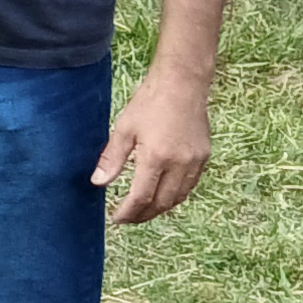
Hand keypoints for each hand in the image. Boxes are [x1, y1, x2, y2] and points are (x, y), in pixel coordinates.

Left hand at [93, 67, 211, 223]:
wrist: (182, 84)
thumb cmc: (149, 103)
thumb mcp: (123, 129)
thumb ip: (111, 159)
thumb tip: (98, 183)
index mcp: (156, 157)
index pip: (141, 197)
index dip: (128, 212)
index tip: (116, 219)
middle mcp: (180, 163)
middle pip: (162, 203)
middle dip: (144, 215)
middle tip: (128, 218)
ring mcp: (195, 161)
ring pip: (179, 197)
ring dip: (160, 208)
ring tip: (143, 211)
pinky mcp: (204, 156)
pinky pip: (190, 185)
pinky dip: (175, 195)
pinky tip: (163, 194)